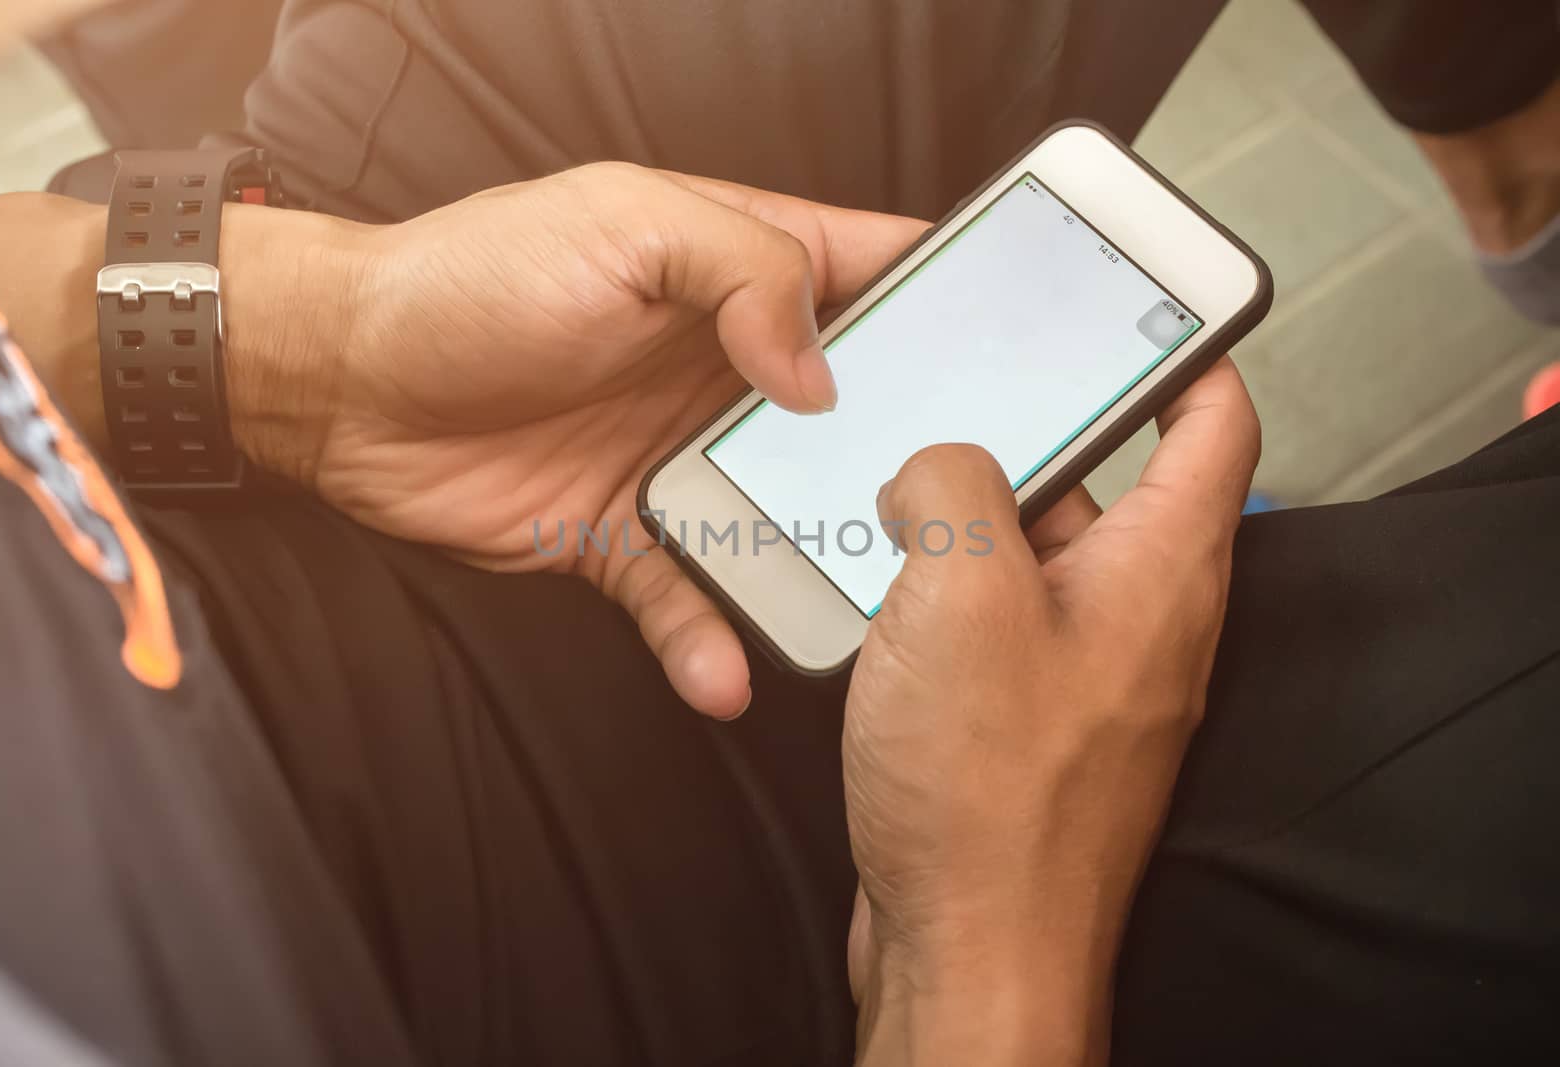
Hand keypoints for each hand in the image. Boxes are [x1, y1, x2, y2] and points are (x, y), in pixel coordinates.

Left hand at [231, 164, 926, 718]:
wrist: (345, 381)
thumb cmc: (475, 278)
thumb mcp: (624, 224)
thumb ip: (745, 266)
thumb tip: (822, 371)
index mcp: (742, 274)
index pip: (880, 279)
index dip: (954, 311)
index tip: (1023, 363)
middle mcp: (727, 369)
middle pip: (856, 420)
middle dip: (914, 465)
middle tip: (969, 520)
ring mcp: (681, 456)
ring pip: (785, 523)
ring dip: (822, 570)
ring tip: (867, 622)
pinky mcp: (623, 534)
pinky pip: (686, 596)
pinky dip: (707, 639)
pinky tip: (723, 673)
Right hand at [842, 361, 1259, 1065]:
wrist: (967, 948)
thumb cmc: (986, 797)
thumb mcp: (961, 595)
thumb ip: (952, 487)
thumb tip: (933, 472)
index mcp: (1161, 569)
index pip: (1212, 421)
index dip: (1183, 348)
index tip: (1137, 306)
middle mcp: (1136, 617)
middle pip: (1103, 480)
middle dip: (1028, 431)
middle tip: (953, 392)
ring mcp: (1080, 671)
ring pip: (1032, 553)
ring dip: (964, 520)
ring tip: (887, 492)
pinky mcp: (1023, 718)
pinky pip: (992, 623)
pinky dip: (941, 594)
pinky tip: (875, 592)